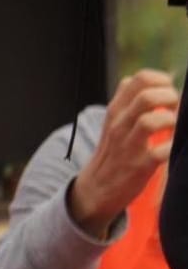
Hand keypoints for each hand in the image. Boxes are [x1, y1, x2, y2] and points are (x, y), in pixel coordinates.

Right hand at [70, 68, 177, 235]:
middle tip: (174, 110)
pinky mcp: (139, 166)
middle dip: (170, 98)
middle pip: (147, 96)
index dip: (161, 81)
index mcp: (116, 110)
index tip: (167, 92)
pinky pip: (161, 151)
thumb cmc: (113, 152)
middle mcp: (120, 125)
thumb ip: (129, 99)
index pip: (139, 79)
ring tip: (173, 128)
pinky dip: (172, 147)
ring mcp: (129, 146)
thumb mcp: (113, 121)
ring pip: (151, 121)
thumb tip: (151, 80)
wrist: (95, 189)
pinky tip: (172, 148)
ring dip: (171, 121)